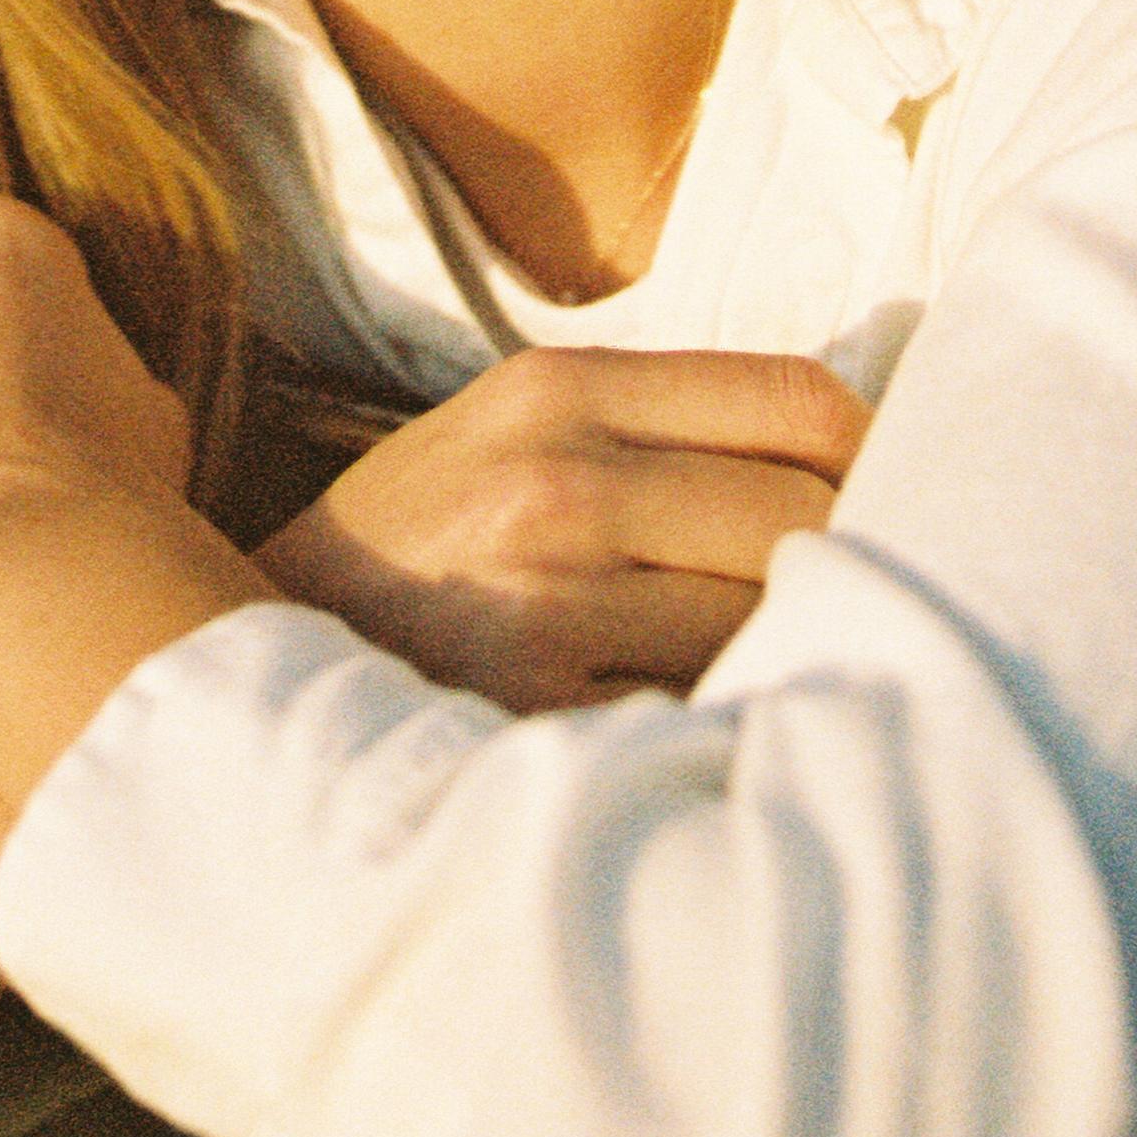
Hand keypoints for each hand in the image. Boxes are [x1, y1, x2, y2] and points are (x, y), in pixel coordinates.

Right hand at [258, 346, 866, 707]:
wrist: (239, 667)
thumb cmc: (416, 556)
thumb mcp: (509, 438)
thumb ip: (652, 434)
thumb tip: (858, 468)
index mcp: (559, 388)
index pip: (803, 401)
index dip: (875, 459)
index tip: (896, 507)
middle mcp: (557, 477)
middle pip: (806, 517)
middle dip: (851, 574)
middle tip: (864, 620)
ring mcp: (545, 598)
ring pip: (768, 624)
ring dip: (796, 663)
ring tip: (794, 689)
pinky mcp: (536, 713)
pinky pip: (701, 720)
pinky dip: (729, 736)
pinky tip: (716, 749)